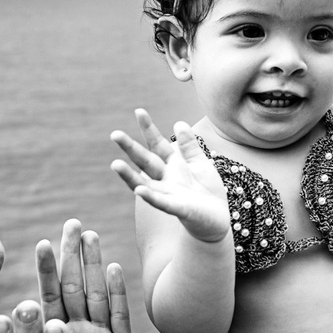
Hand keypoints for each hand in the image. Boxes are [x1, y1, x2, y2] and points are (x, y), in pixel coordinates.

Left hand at [36, 219, 138, 332]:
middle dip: (74, 259)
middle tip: (72, 223)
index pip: (48, 301)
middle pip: (75, 292)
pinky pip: (120, 323)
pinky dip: (118, 296)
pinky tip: (115, 270)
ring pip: (98, 300)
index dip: (47, 274)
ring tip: (92, 236)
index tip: (41, 243)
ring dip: (95, 268)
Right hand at [110, 108, 230, 242]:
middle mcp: (166, 180)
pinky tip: (139, 190)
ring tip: (115, 164)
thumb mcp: (201, 164)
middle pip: (145, 161)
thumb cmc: (208, 193)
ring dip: (130, 175)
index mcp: (173, 166)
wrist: (218, 221)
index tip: (138, 111)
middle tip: (114, 134)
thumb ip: (190, 146)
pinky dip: (151, 197)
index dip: (149, 129)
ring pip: (146, 184)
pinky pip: (163, 203)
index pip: (158, 144)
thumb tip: (178, 123)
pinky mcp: (180, 210)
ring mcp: (170, 195)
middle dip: (130, 148)